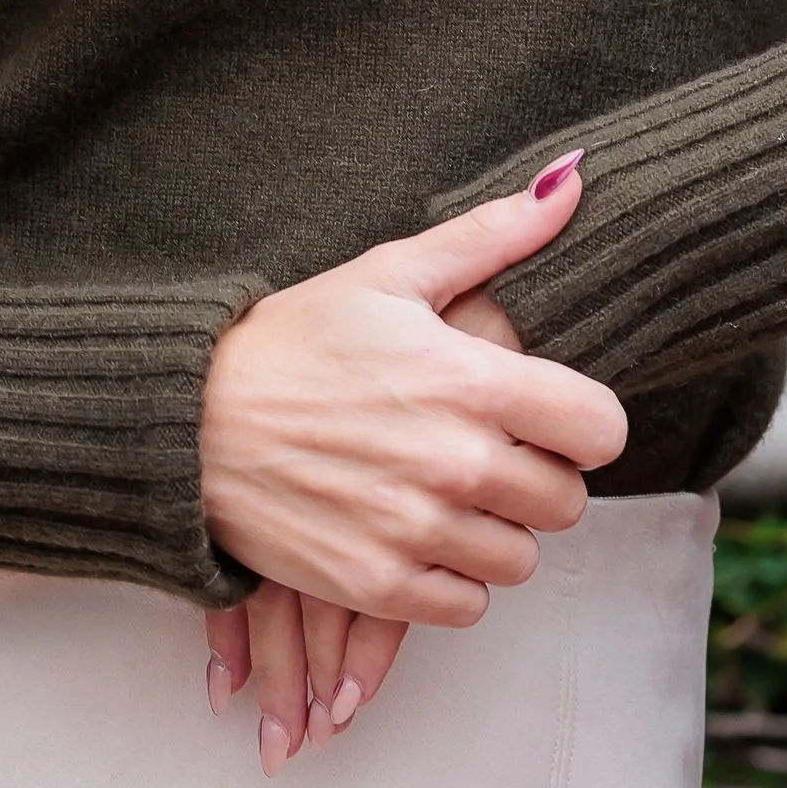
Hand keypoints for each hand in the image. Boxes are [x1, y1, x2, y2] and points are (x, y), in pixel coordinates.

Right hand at [198, 162, 624, 770]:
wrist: (186, 420)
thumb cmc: (289, 341)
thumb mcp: (388, 272)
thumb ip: (491, 235)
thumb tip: (572, 180)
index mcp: (473, 380)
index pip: (601, 430)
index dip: (580, 425)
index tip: (544, 418)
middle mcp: (456, 462)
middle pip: (565, 503)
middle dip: (533, 479)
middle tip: (479, 454)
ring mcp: (417, 530)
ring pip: (519, 561)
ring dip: (492, 534)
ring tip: (441, 496)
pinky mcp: (377, 584)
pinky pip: (466, 607)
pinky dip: (448, 582)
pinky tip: (410, 536)